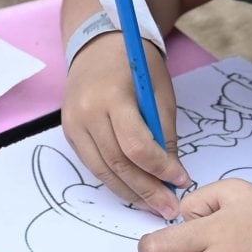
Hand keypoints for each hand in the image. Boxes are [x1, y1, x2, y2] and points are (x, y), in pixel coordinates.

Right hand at [61, 32, 188, 218]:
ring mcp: (74, 125)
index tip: (181, 180)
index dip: (160, 168)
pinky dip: (115, 180)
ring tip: (153, 205)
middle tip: (168, 207)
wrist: (98, 43)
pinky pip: (93, 164)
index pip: (136, 146)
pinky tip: (134, 190)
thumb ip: (164, 132)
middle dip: (147, 190)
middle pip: (118, 164)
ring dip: (130, 193)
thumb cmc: (135, 63)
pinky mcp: (70, 133)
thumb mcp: (159, 91)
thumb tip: (173, 173)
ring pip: (103, 171)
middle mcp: (86, 113)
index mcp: (112, 97)